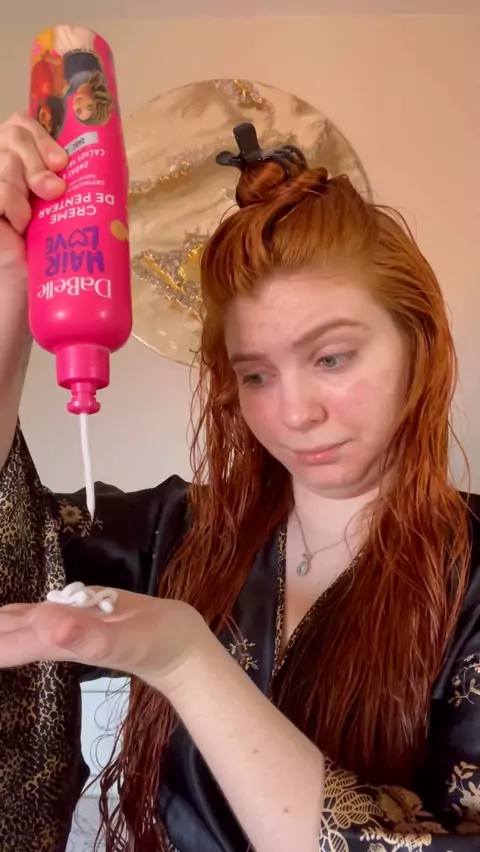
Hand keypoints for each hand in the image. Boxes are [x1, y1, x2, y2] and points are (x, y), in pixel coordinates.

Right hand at [0, 113, 66, 395]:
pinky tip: (17, 223)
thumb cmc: (53, 261)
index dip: (44, 133)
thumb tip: (120, 173)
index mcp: (32, 164)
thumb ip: (88, 194)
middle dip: (37, 153)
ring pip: (3, 153)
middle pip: (14, 128)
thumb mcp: (75, 220)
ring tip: (35, 214)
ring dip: (23, 178)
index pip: (28, 124)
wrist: (26, 295)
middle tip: (56, 188)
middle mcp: (10, 167)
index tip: (64, 161)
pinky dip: (7, 200)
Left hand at [0, 588, 205, 692]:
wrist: (181, 647)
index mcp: (54, 640)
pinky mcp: (78, 612)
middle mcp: (51, 634)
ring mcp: (63, 624)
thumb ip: (90, 638)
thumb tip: (48, 625)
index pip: (2, 644)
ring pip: (15, 622)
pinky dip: (14, 611)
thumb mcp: (127, 640)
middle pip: (3, 634)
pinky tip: (9, 609)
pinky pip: (36, 610)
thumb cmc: (159, 644)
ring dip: (0, 624)